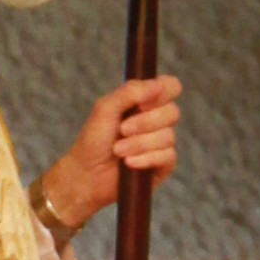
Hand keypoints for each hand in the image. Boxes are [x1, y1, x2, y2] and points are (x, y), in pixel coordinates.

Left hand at [41, 74, 179, 230]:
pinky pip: (168, 157)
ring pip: (168, 136)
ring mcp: (162, 142)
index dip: (162, 92)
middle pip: (173, 112)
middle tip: (122, 129)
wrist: (86, 174)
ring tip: (118, 150)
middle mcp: (157, 120)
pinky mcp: (163, 164)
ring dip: (139, 144)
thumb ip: (130, 92)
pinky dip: (146, 159)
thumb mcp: (106, 108)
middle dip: (144, 123)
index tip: (140, 103)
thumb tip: (157, 85)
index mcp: (145, 100)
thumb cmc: (94, 139)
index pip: (171, 86)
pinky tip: (129, 163)